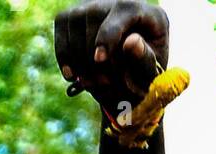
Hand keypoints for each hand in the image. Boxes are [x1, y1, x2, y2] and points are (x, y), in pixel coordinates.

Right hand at [54, 1, 169, 111]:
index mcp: (147, 12)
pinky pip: (62, 27)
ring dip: (78, 56)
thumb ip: (145, 59)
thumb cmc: (147, 70)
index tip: (100, 59)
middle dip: (92, 52)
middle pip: (94, 16)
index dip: (109, 34)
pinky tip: (71, 75)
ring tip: (89, 83)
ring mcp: (92, 4)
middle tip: (99, 83)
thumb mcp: (154, 69)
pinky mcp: (74, 13)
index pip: (123, 10)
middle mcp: (116, 0)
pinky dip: (64, 53)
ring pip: (74, 21)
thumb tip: (131, 42)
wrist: (133, 68)